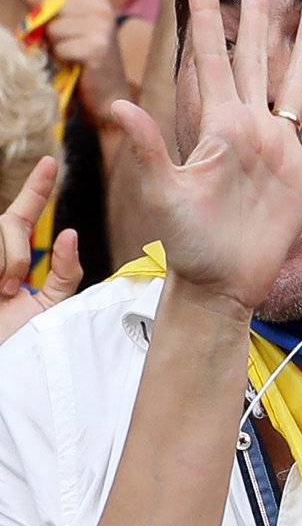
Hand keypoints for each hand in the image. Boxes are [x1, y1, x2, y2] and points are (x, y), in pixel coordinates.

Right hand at [0, 157, 79, 348]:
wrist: (3, 363)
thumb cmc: (21, 339)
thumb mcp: (51, 306)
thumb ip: (65, 273)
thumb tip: (70, 233)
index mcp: (10, 255)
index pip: (23, 213)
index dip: (37, 187)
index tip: (50, 162)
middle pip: (8, 223)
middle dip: (15, 255)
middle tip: (9, 290)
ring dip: (3, 267)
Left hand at [20, 0, 129, 123]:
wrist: (107, 93)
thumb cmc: (82, 59)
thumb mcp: (63, 27)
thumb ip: (44, 5)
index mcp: (97, 0)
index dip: (50, 9)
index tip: (66, 27)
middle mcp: (103, 10)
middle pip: (51, 9)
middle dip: (52, 30)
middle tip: (70, 45)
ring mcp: (102, 28)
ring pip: (54, 29)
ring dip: (57, 46)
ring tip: (73, 56)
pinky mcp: (97, 48)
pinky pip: (61, 48)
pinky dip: (63, 60)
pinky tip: (77, 65)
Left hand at [109, 0, 301, 313]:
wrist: (220, 280)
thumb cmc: (186, 241)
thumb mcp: (164, 193)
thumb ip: (149, 147)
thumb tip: (121, 106)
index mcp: (219, 126)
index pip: (213, 60)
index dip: (207, 20)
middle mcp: (250, 129)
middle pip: (255, 60)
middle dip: (255, 19)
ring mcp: (280, 150)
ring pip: (293, 85)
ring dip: (300, 50)